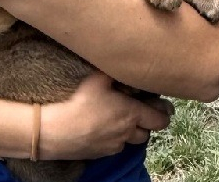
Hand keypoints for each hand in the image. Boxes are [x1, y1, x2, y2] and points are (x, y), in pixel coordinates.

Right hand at [40, 73, 173, 159]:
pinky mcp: (101, 154)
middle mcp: (127, 132)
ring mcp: (114, 146)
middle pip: (147, 133)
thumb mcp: (98, 79)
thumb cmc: (79, 102)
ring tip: (119, 121)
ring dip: (130, 133)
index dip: (163, 114)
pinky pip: (114, 147)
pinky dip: (114, 140)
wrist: (55, 130)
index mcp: (132, 113)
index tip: (159, 107)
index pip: (160, 120)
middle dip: (146, 124)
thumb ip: (115, 73)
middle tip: (137, 113)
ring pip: (131, 142)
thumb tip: (125, 65)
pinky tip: (102, 130)